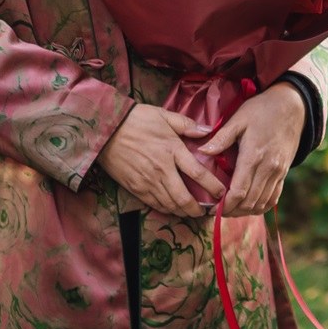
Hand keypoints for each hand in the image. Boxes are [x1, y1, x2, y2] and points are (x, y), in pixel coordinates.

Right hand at [100, 106, 225, 217]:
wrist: (104, 130)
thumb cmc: (136, 120)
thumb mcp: (164, 115)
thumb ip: (187, 124)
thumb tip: (207, 130)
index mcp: (172, 150)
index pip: (198, 174)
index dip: (213, 187)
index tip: (222, 193)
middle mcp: (162, 169)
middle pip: (184, 198)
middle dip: (198, 209)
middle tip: (208, 211)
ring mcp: (147, 181)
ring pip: (170, 205)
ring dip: (184, 212)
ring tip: (193, 213)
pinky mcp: (134, 187)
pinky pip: (154, 204)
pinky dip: (166, 209)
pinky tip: (173, 209)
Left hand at [199, 84, 306, 216]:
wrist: (292, 107)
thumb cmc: (262, 110)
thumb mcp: (239, 119)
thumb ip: (221, 138)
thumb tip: (201, 151)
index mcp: (254, 156)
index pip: (239, 192)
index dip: (225, 205)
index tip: (212, 208)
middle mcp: (269, 168)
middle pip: (249, 202)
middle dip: (232, 211)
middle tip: (216, 212)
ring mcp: (278, 172)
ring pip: (261, 203)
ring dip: (245, 211)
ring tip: (230, 210)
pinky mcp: (284, 173)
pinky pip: (273, 198)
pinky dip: (260, 206)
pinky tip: (248, 206)